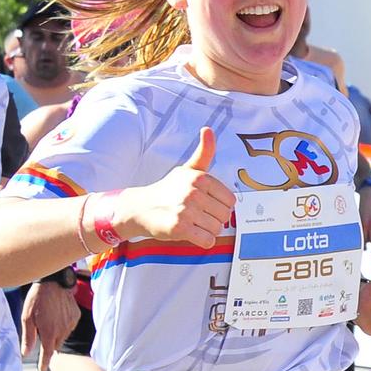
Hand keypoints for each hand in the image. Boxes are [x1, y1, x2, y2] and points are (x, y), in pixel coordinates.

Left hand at [21, 278, 80, 370]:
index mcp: (49, 332)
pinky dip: (63, 326)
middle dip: (48, 344)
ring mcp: (71, 323)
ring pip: (62, 337)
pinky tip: (57, 316)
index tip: (42, 369)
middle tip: (41, 333)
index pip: (47, 354)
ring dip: (56, 334)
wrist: (53, 283)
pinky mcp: (76, 316)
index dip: (44, 363)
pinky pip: (69, 327)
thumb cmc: (37, 299)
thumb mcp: (27, 318)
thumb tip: (26, 353)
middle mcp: (62, 330)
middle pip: (55, 345)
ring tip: (49, 321)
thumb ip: (28, 337)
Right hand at [115, 127, 233, 246]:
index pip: (230, 201)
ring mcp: (186, 210)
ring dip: (206, 230)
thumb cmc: (168, 189)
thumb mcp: (188, 169)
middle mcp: (194, 192)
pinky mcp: (179, 228)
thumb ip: (204, 152)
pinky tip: (190, 233)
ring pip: (217, 229)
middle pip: (225, 216)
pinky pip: (207, 241)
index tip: (205, 204)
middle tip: (196, 215)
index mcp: (201, 178)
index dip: (219, 206)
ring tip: (191, 222)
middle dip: (213, 218)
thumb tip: (208, 129)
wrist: (139, 208)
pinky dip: (202, 241)